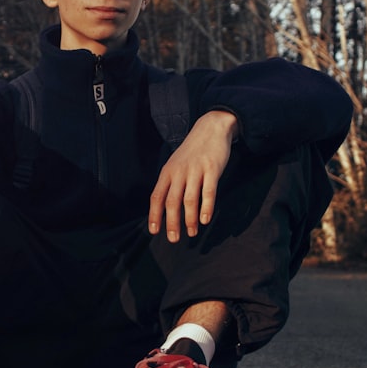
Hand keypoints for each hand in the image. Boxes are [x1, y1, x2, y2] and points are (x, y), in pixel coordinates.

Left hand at [148, 110, 237, 241]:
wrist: (211, 128)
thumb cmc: (192, 151)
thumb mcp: (176, 165)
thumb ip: (171, 184)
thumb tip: (165, 209)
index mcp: (168, 172)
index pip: (156, 196)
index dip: (154, 215)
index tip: (154, 231)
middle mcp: (179, 172)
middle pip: (171, 201)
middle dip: (171, 222)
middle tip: (173, 239)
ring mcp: (195, 170)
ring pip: (189, 199)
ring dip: (189, 219)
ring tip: (192, 233)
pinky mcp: (212, 169)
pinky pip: (208, 191)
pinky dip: (206, 207)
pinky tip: (205, 220)